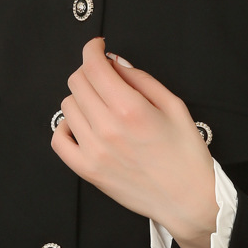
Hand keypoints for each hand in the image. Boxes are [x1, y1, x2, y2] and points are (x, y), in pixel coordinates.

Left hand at [52, 36, 218, 247]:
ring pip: (67, 107)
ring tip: (100, 105)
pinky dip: (65, 127)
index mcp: (130, 108)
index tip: (98, 47)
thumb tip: (115, 63)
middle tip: (104, 77)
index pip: (93, 66)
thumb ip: (141, 80)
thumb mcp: (175, 106)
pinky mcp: (88, 171)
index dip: (92, 49)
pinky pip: (58, 141)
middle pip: (76, 82)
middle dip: (89, 72)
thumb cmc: (187, 156)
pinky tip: (82, 126)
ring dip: (81, 98)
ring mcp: (94, 151)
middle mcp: (107, 128)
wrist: (188, 200)